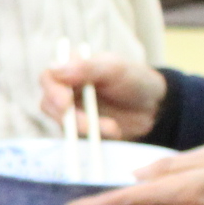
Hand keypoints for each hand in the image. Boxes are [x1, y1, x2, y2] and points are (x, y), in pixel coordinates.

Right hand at [40, 53, 163, 141]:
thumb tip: (54, 68)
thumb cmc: (134, 80)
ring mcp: (72, 111)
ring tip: (113, 128)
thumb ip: (86, 68)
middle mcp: (66, 89)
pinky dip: (93, 136)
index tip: (66, 102)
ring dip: (85, 127)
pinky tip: (114, 132)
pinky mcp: (80, 129)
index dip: (53, 91)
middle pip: (49, 104)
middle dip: (70, 117)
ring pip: (62, 123)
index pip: (49, 78)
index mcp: (71, 69)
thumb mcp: (115, 68)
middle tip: (89, 125)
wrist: (154, 107)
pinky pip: (76, 137)